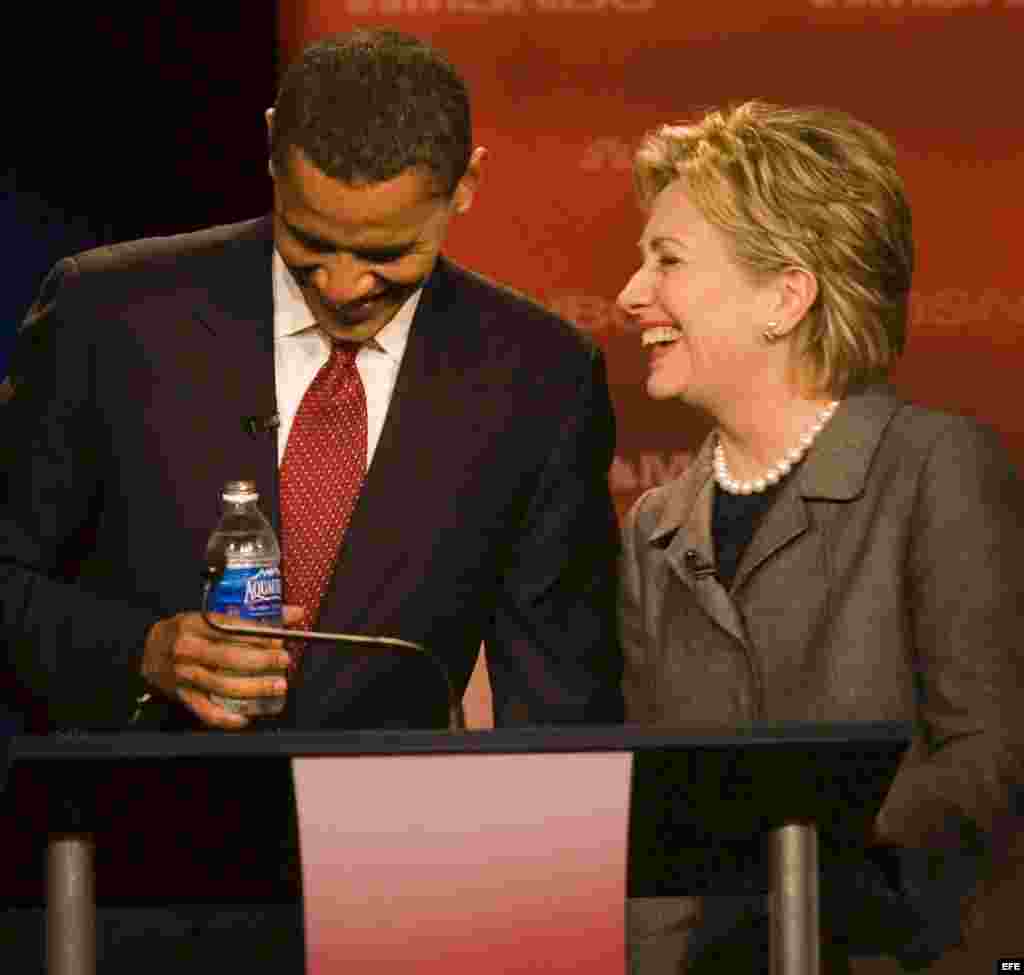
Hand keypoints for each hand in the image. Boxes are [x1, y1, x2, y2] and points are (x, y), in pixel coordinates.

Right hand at [141, 605, 304, 729]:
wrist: (150, 650)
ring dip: (254, 688)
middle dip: (262, 661)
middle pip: (229, 657)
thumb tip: (296, 613)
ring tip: (277, 686)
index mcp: (194, 624)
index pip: (231, 629)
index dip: (258, 636)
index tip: (279, 641)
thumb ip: (254, 616)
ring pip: (222, 685)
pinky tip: (246, 717)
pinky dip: (227, 718)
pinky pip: (205, 711)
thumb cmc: (188, 631)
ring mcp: (183, 675)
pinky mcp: (182, 695)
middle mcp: (186, 649)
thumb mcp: (213, 616)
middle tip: (284, 662)